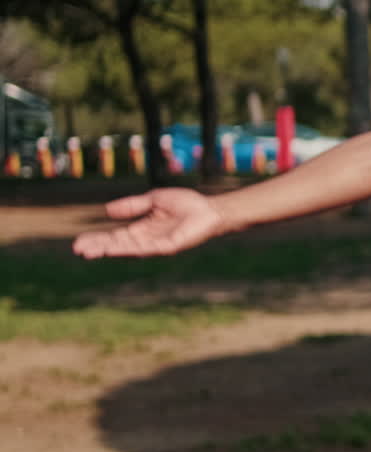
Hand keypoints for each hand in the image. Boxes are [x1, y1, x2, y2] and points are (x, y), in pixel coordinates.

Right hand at [72, 188, 229, 258]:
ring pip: (128, 249)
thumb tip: (108, 211)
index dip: (99, 238)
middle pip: (118, 244)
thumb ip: (133, 205)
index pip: (117, 236)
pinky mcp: (168, 247)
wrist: (211, 209)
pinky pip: (145, 248)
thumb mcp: (154, 200)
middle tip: (78, 250)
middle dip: (98, 247)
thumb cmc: (188, 204)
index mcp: (144, 228)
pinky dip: (128, 249)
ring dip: (108, 250)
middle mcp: (148, 239)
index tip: (80, 241)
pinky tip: (114, 249)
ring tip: (89, 252)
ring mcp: (157, 245)